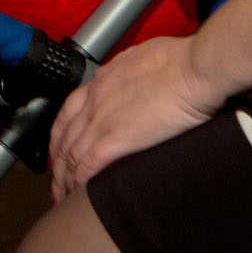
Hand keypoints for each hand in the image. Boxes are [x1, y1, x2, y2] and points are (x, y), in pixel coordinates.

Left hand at [48, 35, 221, 201]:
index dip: (61, 134)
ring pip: (70, 155)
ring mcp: (102, 120)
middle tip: (57, 179)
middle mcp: (95, 100)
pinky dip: (78, 181)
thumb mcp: (143, 58)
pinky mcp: (115, 139)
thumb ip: (129, 70)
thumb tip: (129, 76)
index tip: (61, 149)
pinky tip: (77, 193)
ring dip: (64, 177)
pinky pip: (86, 165)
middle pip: (63, 136)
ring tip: (63, 195)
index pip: (69, 111)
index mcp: (102, 81)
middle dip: (57, 162)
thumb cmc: (181, 61)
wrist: (194, 68)